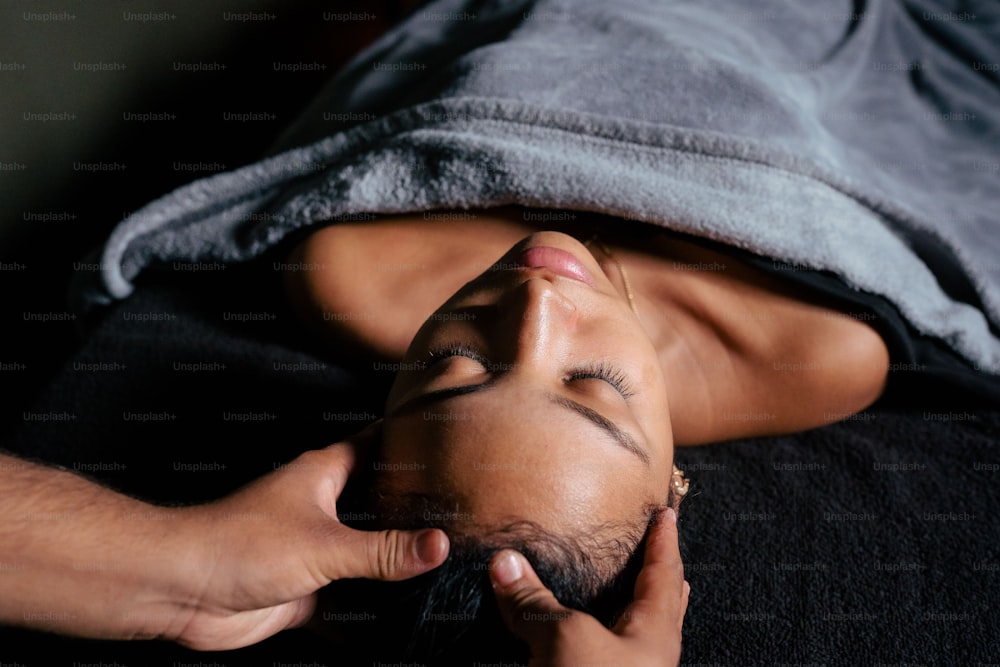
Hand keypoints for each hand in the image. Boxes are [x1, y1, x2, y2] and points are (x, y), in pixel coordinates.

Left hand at [162, 422, 448, 649]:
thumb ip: (386, 550)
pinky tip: (403, 615)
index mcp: (324, 474)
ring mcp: (314, 549)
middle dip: (413, 512)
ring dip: (394, 563)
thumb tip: (439, 545)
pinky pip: (349, 598)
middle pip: (377, 503)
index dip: (409, 442)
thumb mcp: (327, 545)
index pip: (375, 445)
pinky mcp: (307, 589)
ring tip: (446, 566)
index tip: (449, 440)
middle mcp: (322, 507)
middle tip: (463, 515)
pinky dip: (371, 609)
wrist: (185, 591)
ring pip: (366, 553)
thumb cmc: (241, 545)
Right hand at [489, 508, 687, 666]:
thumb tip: (504, 563)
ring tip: (615, 583)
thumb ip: (536, 602)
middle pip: (660, 605)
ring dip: (624, 606)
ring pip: (628, 634)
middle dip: (658, 576)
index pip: (665, 573)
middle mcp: (646, 656)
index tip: (668, 513)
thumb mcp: (565, 643)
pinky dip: (582, 635)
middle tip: (655, 546)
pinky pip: (595, 654)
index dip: (665, 540)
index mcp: (655, 633)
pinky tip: (565, 634)